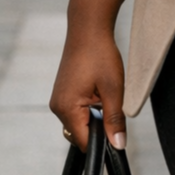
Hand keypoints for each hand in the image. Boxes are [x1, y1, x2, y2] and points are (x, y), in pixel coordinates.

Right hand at [50, 25, 126, 151]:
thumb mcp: (114, 90)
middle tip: (113, 107)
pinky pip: (76, 111)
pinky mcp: (61, 93)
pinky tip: (98, 91)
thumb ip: (114, 120)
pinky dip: (89, 109)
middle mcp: (57, 107)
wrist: (88, 29)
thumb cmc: (100, 55)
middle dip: (98, 129)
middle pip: (80, 135)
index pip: (83, 142)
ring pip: (79, 123)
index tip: (117, 134)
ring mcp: (57, 100)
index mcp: (66, 109)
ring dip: (94, 117)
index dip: (102, 143)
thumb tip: (117, 145)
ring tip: (105, 95)